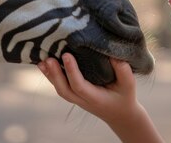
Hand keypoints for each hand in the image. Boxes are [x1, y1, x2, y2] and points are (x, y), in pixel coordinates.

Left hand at [38, 53, 163, 142]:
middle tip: (48, 59)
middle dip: (55, 75)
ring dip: (50, 75)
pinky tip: (43, 64)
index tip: (67, 55)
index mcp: (95, 98)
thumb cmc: (125, 97)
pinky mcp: (74, 94)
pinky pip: (60, 85)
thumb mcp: (129, 85)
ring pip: (60, 89)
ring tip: (42, 60)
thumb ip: (123, 71)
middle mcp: (83, 100)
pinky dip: (50, 75)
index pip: (79, 86)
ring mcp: (77, 99)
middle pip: (64, 90)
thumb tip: (113, 55)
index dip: (71, 71)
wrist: (120, 115)